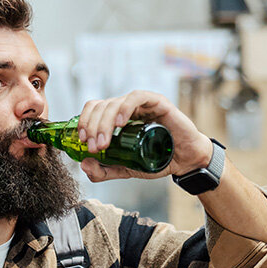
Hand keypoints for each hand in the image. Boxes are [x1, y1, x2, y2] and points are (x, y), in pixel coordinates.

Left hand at [76, 90, 213, 181]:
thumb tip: (84, 164)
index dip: (83, 121)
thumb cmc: (157, 160)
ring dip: (104, 122)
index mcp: (117, 118)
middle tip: (94, 147)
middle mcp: (127, 108)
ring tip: (104, 143)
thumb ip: (104, 170)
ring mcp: (142, 104)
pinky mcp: (158, 102)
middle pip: (100, 106)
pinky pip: (137, 97)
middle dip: (92, 126)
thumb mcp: (125, 170)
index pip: (94, 109)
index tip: (81, 141)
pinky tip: (119, 124)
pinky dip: (124, 108)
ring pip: (114, 103)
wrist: (185, 162)